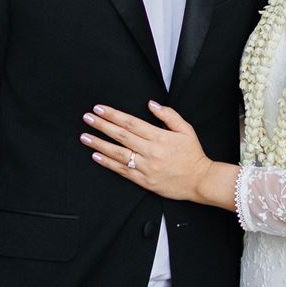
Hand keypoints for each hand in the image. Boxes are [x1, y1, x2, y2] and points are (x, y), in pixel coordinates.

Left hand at [82, 101, 213, 201]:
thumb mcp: (186, 130)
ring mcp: (146, 167)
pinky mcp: (144, 181)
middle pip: (121, 136)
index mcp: (160, 137)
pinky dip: (108, 163)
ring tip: (85, 137)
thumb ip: (168, 115)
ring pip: (118, 153)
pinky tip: (96, 156)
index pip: (131, 123)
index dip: (113, 115)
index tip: (99, 109)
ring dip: (99, 144)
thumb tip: (151, 104)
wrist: (200, 181)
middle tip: (87, 118)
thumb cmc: (193, 155)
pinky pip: (122, 171)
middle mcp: (150, 151)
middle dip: (102, 126)